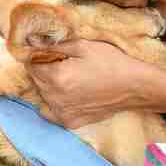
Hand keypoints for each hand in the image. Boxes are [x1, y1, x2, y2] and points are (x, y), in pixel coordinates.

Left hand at [26, 40, 154, 128]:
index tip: (51, 53)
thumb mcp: (83, 46)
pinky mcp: (70, 122)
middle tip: (64, 64)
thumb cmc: (111, 62)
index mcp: (56, 76)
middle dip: (44, 70)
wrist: (134, 87)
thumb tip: (32, 43)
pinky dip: (55, 103)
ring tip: (71, 79)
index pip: (31, 65)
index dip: (39, 56)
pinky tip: (70, 95)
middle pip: (36, 80)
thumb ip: (54, 46)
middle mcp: (55, 97)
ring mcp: (62, 112)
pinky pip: (51, 111)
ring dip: (50, 86)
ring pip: (43, 96)